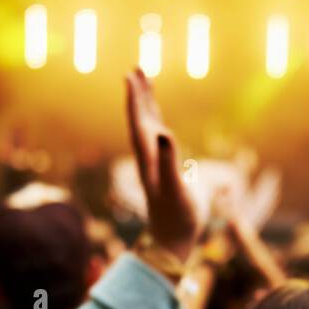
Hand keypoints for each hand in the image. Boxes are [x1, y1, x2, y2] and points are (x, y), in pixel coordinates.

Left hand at [125, 68, 199, 253]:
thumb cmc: (177, 216)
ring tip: (146, 82)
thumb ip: (170, 161)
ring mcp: (156, 163)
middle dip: (139, 95)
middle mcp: (149, 158)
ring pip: (148, 127)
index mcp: (149, 159)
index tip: (131, 76)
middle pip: (140, 120)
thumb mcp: (176, 188)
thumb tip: (164, 134)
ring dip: (147, 105)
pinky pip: (159, 140)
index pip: (138, 123)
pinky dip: (158, 123)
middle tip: (137, 69)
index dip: (135, 99)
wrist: (172, 239)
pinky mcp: (164, 169)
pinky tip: (161, 120)